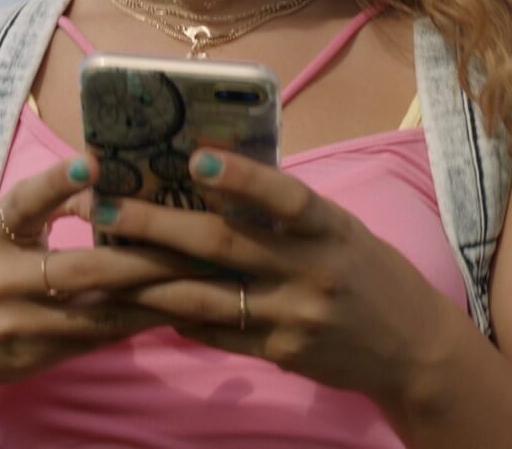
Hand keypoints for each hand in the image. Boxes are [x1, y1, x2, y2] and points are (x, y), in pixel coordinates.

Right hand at [0, 156, 189, 400]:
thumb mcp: (1, 231)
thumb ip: (46, 205)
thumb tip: (110, 170)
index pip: (22, 204)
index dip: (54, 183)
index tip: (90, 164)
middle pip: (79, 267)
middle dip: (145, 256)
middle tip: (198, 240)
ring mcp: (17, 324)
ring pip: (98, 309)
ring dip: (156, 295)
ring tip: (205, 278)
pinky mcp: (37, 355)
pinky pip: (99, 336)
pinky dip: (140, 320)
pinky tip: (179, 308)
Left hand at [94, 149, 459, 404]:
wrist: (410, 346)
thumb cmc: (371, 273)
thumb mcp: (343, 231)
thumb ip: (291, 213)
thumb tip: (223, 179)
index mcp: (331, 229)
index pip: (285, 198)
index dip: (240, 178)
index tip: (194, 158)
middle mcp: (310, 271)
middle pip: (222, 246)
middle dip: (155, 224)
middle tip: (103, 206)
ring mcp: (291, 316)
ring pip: (203, 296)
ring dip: (145, 278)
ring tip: (101, 260)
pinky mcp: (278, 353)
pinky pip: (215, 333)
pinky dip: (176, 316)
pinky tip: (143, 303)